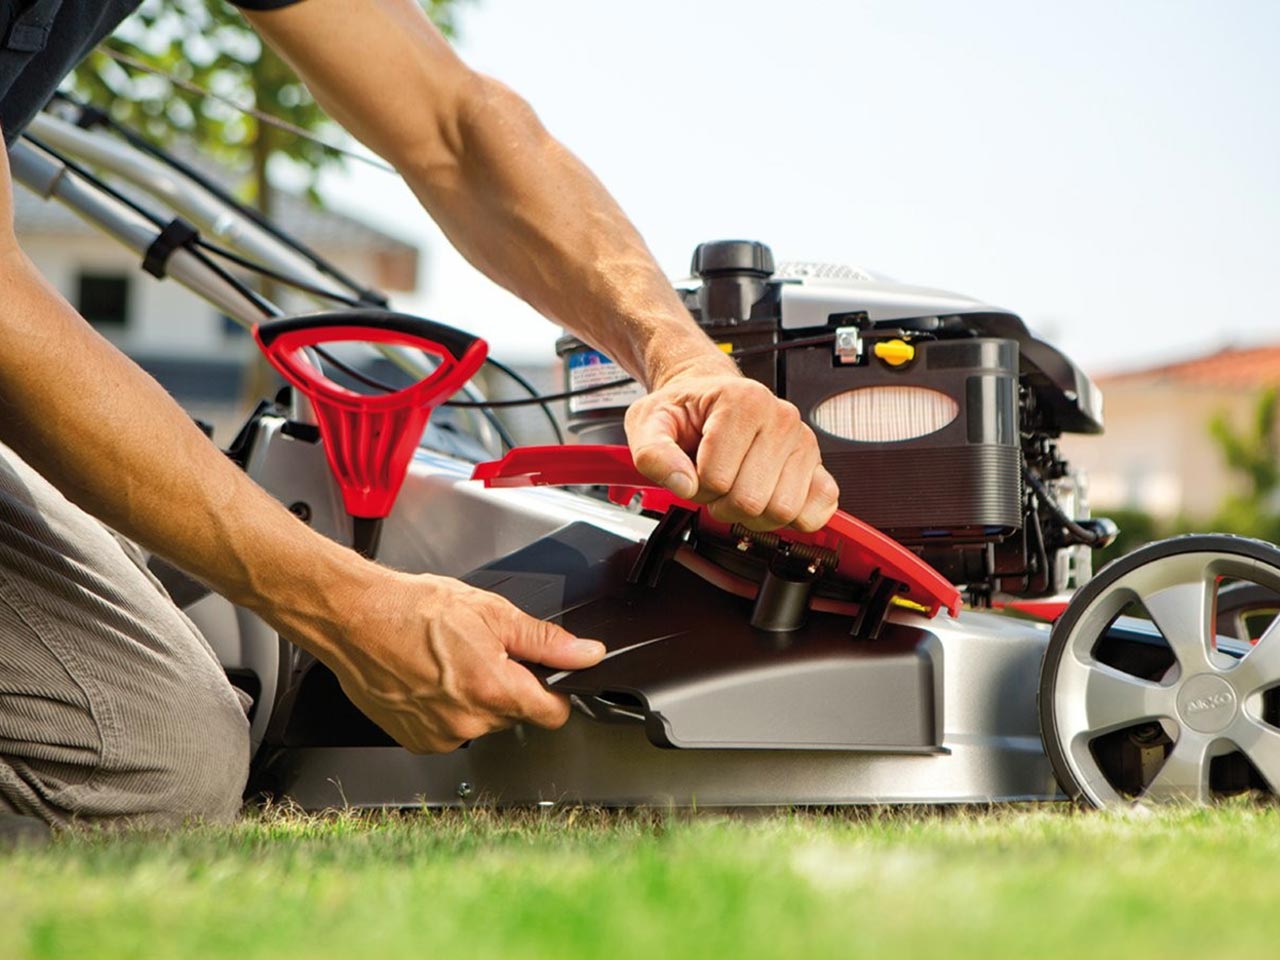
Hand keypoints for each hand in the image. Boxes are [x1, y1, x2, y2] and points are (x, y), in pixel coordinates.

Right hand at [312, 572, 605, 752]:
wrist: (355, 618)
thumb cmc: (414, 610)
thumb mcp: (492, 613)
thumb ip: (546, 642)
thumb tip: (587, 654)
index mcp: (495, 690)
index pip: (553, 714)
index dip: (553, 691)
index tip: (541, 675)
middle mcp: (469, 723)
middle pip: (515, 715)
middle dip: (507, 686)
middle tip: (480, 652)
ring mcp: (441, 736)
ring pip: (481, 723)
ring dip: (474, 698)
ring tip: (449, 663)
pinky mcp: (417, 741)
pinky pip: (450, 730)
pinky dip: (445, 710)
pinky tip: (429, 679)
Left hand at [625, 371, 840, 532]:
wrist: (708, 398)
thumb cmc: (684, 410)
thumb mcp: (648, 423)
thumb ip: (653, 454)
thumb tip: (684, 483)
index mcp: (743, 402)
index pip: (716, 479)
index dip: (695, 486)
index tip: (693, 470)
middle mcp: (781, 418)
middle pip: (752, 501)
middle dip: (723, 504)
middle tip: (715, 483)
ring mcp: (804, 443)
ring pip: (782, 511)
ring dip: (752, 514)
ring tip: (738, 488)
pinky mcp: (818, 467)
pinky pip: (818, 511)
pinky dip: (792, 519)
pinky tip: (768, 499)